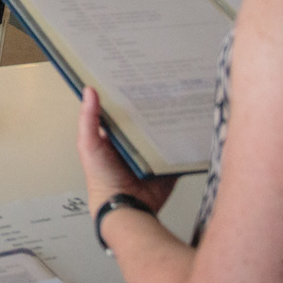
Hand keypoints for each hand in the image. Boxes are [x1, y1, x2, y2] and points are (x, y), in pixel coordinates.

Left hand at [77, 86, 175, 214]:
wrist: (126, 207)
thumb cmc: (102, 177)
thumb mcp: (89, 144)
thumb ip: (88, 119)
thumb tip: (88, 89)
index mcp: (115, 135)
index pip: (123, 110)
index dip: (129, 94)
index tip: (139, 75)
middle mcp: (134, 142)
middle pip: (147, 118)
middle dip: (156, 104)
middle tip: (168, 82)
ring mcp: (153, 152)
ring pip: (165, 131)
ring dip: (173, 119)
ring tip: (183, 97)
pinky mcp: (168, 164)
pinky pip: (179, 148)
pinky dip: (185, 140)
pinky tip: (194, 123)